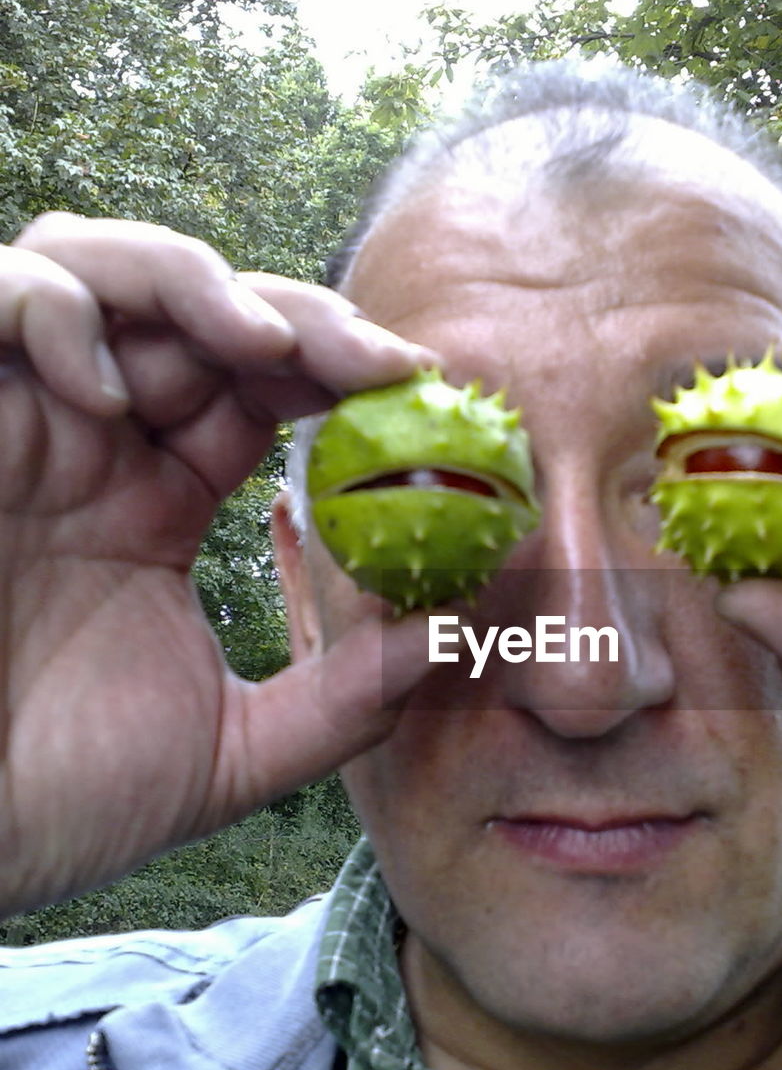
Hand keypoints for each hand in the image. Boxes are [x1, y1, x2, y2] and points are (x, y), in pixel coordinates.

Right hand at [0, 213, 436, 914]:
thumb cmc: (56, 801)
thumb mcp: (228, 752)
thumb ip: (341, 702)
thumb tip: (450, 640)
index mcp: (156, 502)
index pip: (256, 390)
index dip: (338, 370)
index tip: (422, 390)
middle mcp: (91, 447)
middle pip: (196, 311)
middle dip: (296, 315)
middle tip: (378, 360)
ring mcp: (17, 425)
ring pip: (96, 268)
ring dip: (192, 284)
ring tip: (266, 346)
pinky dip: (54, 314)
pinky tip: (108, 396)